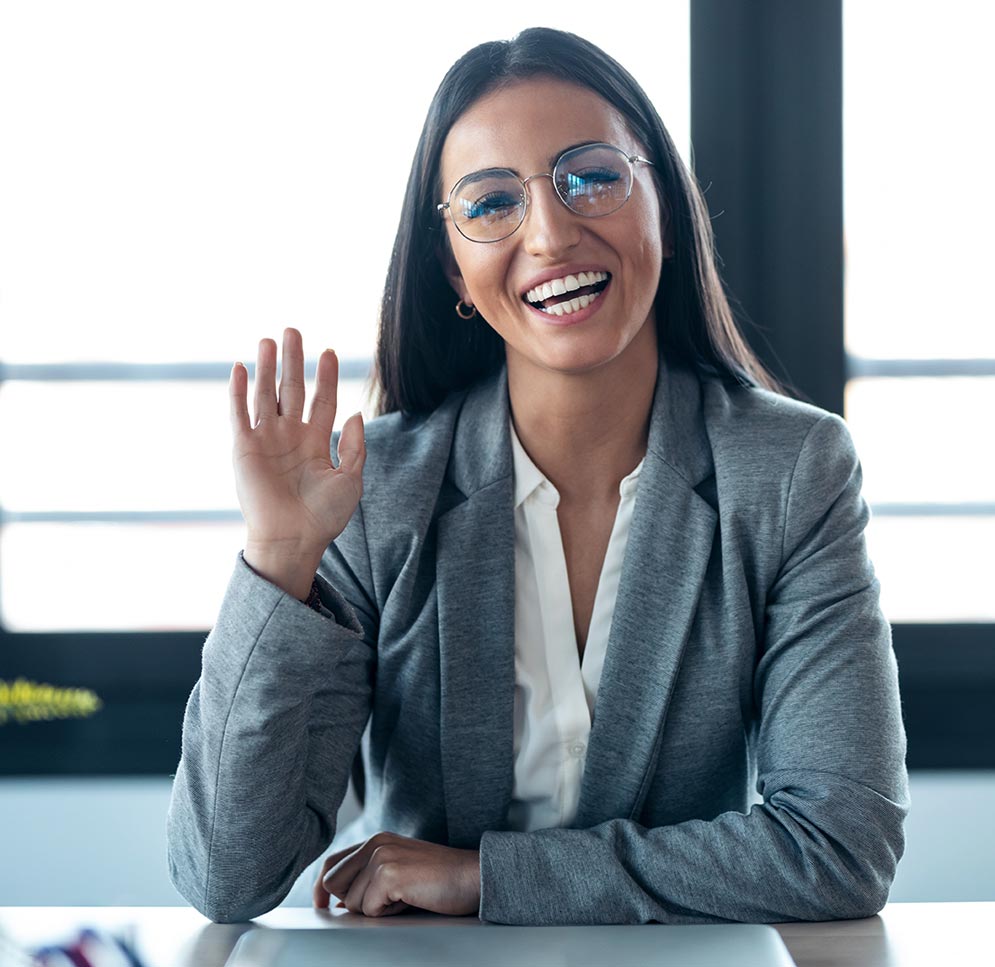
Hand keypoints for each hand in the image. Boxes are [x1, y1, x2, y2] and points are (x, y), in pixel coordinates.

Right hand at [229, 328, 365, 597]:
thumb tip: (355, 411)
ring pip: (266, 395)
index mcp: (315, 442)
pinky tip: (242, 368)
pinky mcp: (243, 449)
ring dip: (267, 368)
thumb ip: (354, 445)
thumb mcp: (351, 479)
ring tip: (269, 340)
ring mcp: (266, 441)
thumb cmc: (324, 516)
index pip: (322, 400)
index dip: (325, 377)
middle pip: (292, 390)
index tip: (329, 352)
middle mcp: (290, 437)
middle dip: (293, 361)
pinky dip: (239, 391)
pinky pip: (239, 414)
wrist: (293, 539)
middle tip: (293, 330)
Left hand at [313, 832, 480, 917]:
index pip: (331, 863)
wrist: (472, 877)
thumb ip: (367, 879)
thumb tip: (337, 904)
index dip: (321, 888)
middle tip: (387, 901)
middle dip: (353, 902)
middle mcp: (375, 843)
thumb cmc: (440, 881)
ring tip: (404, 899)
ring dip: (375, 910)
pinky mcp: (389, 874)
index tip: (322, 906)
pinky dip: (387, 914)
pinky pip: (368, 909)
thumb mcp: (398, 872)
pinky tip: (409, 901)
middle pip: (332, 883)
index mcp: (376, 841)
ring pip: (351, 902)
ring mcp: (381, 856)